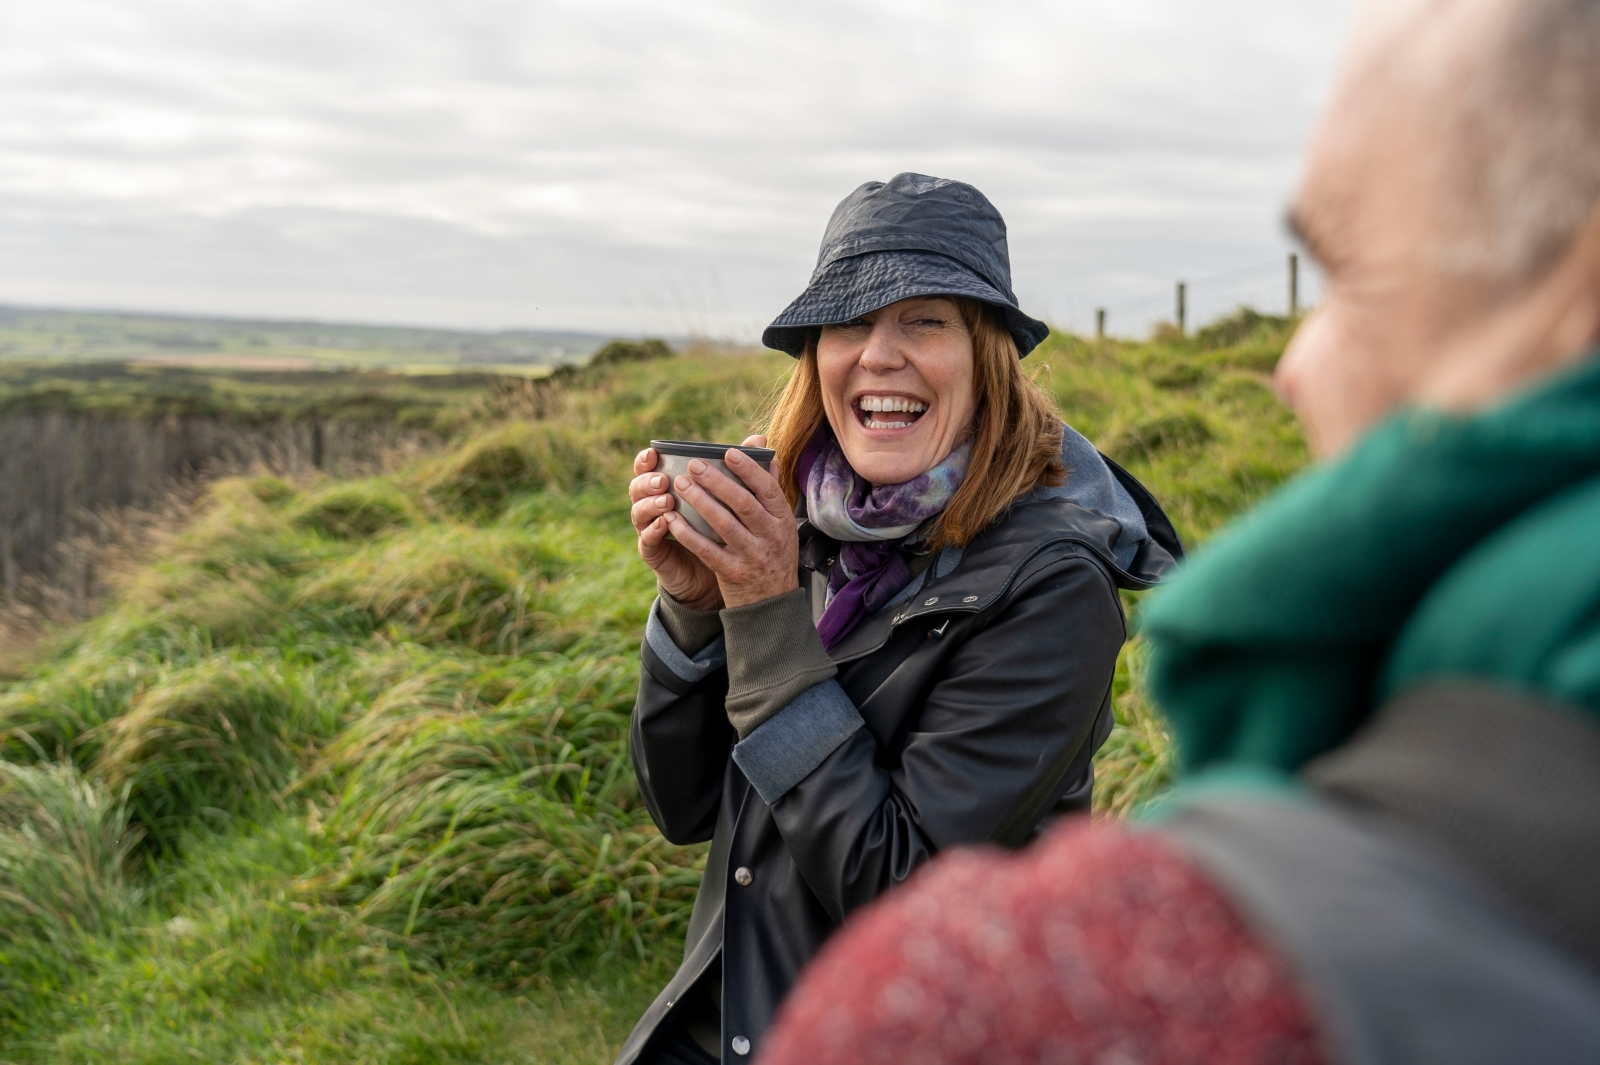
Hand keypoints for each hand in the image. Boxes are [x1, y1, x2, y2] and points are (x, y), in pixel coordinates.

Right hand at [631, 444, 726, 611]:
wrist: (712, 572)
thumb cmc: (720, 529)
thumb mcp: (727, 501)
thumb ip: (739, 470)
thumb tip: (760, 440)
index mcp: (667, 487)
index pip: (648, 468)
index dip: (646, 460)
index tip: (655, 451)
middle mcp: (655, 505)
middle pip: (639, 487)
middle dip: (648, 480)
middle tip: (664, 478)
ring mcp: (651, 529)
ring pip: (640, 512)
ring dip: (651, 504)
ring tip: (667, 499)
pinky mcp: (653, 552)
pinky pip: (648, 540)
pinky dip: (655, 530)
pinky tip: (666, 522)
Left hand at [660, 435, 799, 608]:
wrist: (772, 604)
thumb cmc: (773, 556)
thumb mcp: (781, 526)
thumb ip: (771, 492)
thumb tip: (768, 455)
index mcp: (782, 521)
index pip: (767, 489)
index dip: (748, 469)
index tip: (728, 452)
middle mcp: (770, 537)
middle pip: (743, 503)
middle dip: (717, 481)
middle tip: (693, 465)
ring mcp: (752, 556)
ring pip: (724, 524)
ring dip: (700, 502)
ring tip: (680, 485)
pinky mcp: (732, 573)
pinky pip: (707, 550)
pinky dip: (688, 534)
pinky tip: (672, 519)